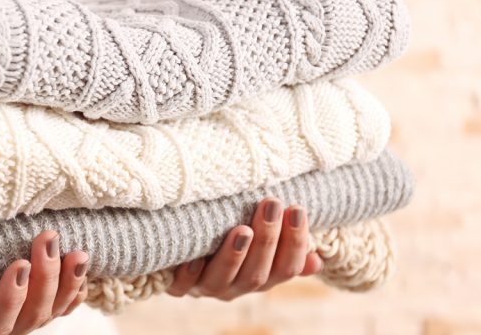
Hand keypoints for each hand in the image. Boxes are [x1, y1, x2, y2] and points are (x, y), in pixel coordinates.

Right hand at [0, 231, 88, 334]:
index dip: (10, 297)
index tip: (18, 265)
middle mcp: (0, 332)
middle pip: (31, 315)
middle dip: (45, 277)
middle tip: (47, 238)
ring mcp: (19, 324)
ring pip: (50, 312)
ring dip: (67, 282)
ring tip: (78, 253)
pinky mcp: (30, 313)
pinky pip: (59, 310)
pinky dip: (74, 293)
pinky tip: (84, 274)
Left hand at [166, 198, 323, 299]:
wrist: (181, 250)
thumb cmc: (229, 238)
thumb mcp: (259, 242)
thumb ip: (285, 249)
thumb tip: (315, 261)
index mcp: (261, 277)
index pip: (286, 268)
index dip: (295, 243)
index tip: (297, 209)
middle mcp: (235, 287)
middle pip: (257, 274)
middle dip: (267, 239)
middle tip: (271, 204)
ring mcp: (206, 288)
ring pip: (222, 280)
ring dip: (233, 256)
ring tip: (242, 229)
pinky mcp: (177, 286)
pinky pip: (182, 285)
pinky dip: (189, 273)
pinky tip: (195, 257)